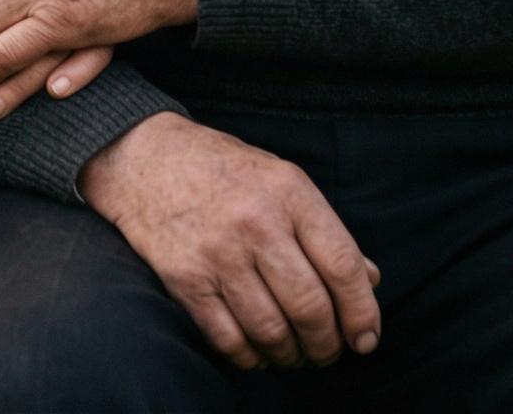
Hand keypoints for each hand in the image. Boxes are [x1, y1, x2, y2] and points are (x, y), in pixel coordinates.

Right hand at [79, 114, 380, 369]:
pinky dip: (250, 357)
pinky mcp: (184, 277)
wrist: (141, 155)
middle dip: (327, 343)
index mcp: (287, 190)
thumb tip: (371, 281)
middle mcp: (255, 220)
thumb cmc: (221, 169)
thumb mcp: (279, 180)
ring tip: (294, 352)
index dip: (362, 311)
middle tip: (328, 351)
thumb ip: (324, 230)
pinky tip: (257, 350)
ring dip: (291, 355)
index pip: (342, 264)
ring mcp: (216, 251)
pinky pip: (229, 339)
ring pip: (272, 331)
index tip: (365, 337)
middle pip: (310, 306)